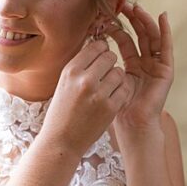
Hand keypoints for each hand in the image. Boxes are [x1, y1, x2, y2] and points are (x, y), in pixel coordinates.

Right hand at [43, 37, 132, 155]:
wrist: (62, 140)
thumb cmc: (62, 110)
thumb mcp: (64, 83)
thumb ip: (81, 65)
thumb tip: (98, 45)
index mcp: (71, 71)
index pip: (95, 46)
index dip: (101, 50)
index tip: (99, 57)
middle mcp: (85, 80)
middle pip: (110, 56)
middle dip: (109, 63)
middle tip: (103, 74)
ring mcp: (99, 94)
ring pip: (120, 72)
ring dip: (116, 78)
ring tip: (106, 88)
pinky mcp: (111, 107)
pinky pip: (124, 89)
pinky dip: (120, 92)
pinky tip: (111, 98)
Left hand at [108, 2, 173, 135]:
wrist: (131, 125)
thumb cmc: (116, 107)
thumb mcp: (105, 80)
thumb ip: (102, 63)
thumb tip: (90, 42)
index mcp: (132, 66)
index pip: (126, 40)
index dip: (117, 26)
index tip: (106, 14)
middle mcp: (146, 64)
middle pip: (140, 35)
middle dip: (131, 18)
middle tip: (121, 3)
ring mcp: (157, 66)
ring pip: (152, 37)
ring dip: (145, 21)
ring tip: (136, 7)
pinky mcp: (166, 70)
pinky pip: (167, 47)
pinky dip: (166, 31)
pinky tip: (163, 17)